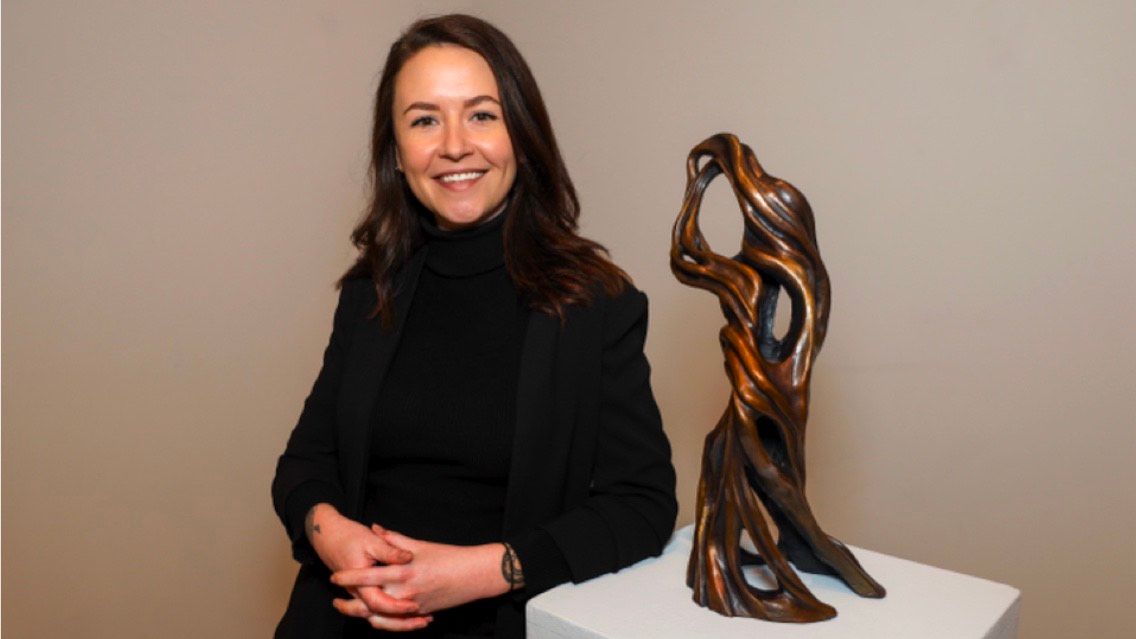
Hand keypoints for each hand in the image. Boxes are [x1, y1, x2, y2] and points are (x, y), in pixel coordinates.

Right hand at [305, 505, 428, 629]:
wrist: (327, 536)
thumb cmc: (349, 537)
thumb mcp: (371, 541)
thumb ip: (390, 551)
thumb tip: (408, 557)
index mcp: (359, 581)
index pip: (377, 602)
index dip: (396, 606)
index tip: (414, 606)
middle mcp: (358, 592)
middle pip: (378, 617)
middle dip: (401, 622)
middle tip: (424, 620)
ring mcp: (359, 594)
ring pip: (377, 617)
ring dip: (399, 622)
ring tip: (422, 621)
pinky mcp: (362, 592)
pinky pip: (377, 609)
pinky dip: (393, 614)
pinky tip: (411, 612)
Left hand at [330, 526, 510, 614]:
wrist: (474, 575)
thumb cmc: (448, 556)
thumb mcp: (419, 545)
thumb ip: (393, 539)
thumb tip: (375, 528)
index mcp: (403, 572)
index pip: (367, 577)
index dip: (349, 578)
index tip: (336, 577)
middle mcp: (405, 592)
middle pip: (369, 604)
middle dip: (349, 605)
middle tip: (336, 602)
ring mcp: (412, 606)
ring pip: (380, 618)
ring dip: (363, 617)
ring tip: (352, 611)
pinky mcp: (420, 614)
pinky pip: (396, 622)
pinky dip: (383, 622)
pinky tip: (375, 617)